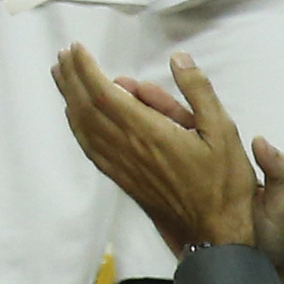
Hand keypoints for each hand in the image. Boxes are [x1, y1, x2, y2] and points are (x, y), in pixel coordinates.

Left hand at [55, 45, 279, 259]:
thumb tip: (179, 58)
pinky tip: (75, 117)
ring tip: (60, 77)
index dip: (86, 69)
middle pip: (86, 106)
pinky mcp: (122, 179)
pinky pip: (90, 147)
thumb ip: (199, 93)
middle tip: (62, 55)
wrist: (215, 235)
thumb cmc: (224, 184)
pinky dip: (77, 125)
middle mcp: (127, 147)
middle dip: (71, 77)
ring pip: (84, 126)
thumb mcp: (224, 132)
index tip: (76, 49)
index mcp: (148, 132)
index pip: (104, 93)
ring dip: (69, 98)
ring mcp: (121, 165)